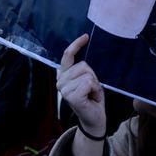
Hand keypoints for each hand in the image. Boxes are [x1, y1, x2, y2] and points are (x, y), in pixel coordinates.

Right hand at [59, 34, 106, 155]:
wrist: (95, 119)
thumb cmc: (92, 98)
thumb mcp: (88, 79)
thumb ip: (84, 69)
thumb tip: (87, 52)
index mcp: (63, 75)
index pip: (67, 55)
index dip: (76, 45)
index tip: (85, 36)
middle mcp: (60, 81)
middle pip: (83, 65)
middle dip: (93, 76)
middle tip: (92, 89)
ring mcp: (64, 89)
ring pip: (87, 74)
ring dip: (95, 84)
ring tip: (92, 94)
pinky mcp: (71, 97)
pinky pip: (88, 82)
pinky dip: (95, 90)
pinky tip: (92, 98)